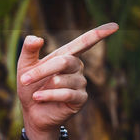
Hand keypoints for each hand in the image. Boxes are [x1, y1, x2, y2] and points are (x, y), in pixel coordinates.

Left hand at [16, 23, 118, 139]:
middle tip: (24, 79)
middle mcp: (77, 67)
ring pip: (62, 80)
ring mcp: (80, 83)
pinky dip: (49, 95)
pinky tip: (39, 98)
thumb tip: (37, 38)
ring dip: (44, 86)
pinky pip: (66, 94)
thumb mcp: (25, 66)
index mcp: (67, 56)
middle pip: (65, 61)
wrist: (32, 113)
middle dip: (43, 71)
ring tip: (35, 94)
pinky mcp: (80, 99)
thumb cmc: (30, 86)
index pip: (85, 42)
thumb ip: (29, 49)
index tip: (114, 26)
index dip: (98, 34)